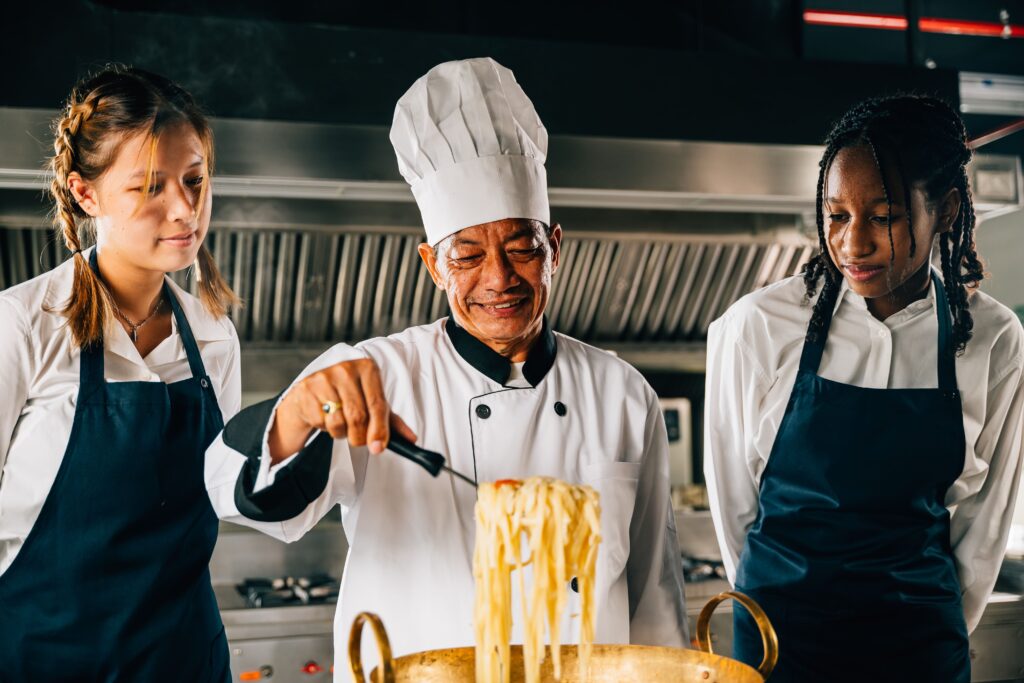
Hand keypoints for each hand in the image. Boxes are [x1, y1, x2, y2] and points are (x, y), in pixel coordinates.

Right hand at [268, 358, 416, 463]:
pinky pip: (321, 422)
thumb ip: (390, 420)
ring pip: (339, 422)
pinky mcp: (307, 390)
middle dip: (360, 436)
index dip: (379, 429)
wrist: (311, 391)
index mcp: (367, 367)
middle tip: (358, 439)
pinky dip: (325, 427)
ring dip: (342, 432)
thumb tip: (410, 439)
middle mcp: (346, 369)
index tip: (378, 447)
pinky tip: (325, 416)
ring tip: (341, 422)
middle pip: (358, 416)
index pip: (377, 404)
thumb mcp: (371, 402)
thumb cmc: (347, 396)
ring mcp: (324, 378)